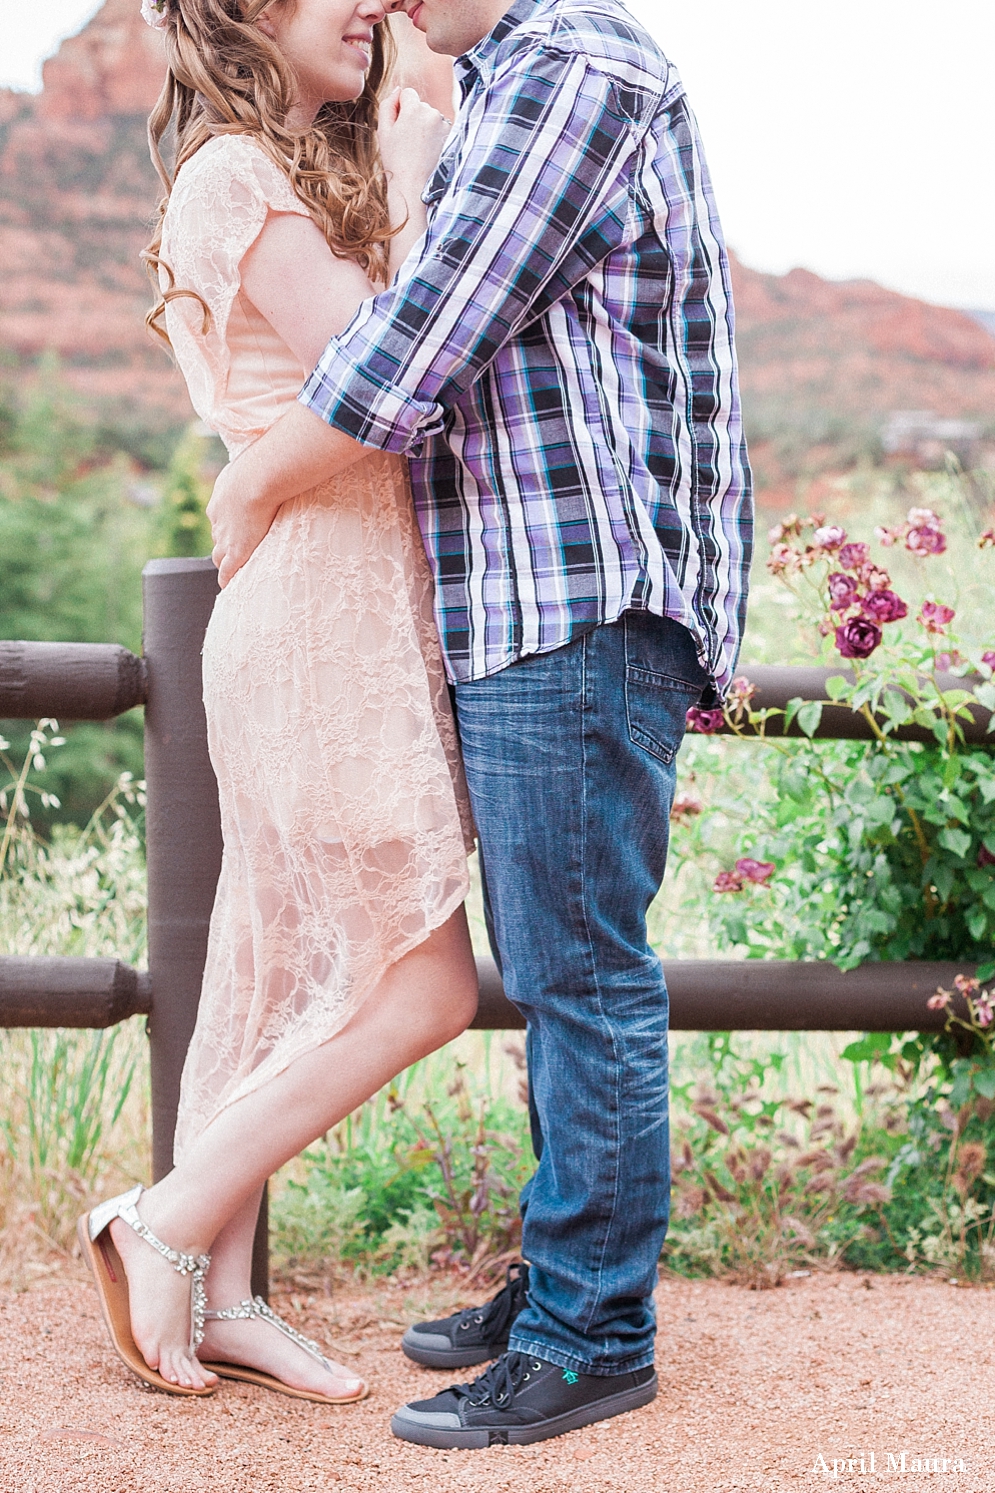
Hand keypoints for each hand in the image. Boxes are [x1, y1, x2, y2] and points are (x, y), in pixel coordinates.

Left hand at [207, 457, 280, 588]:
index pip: (221, 520)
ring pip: (219, 556)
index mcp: (219, 502)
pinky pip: (227, 571)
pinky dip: (227, 579)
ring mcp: (226, 538)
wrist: (256, 480)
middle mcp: (218, 522)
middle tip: (232, 551)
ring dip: (225, 562)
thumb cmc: (258, 467)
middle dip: (224, 544)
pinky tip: (230, 586)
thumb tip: (271, 455)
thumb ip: (256, 466)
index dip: (228, 526)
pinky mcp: (236, 552)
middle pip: (218, 538)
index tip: (236, 528)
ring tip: (233, 571)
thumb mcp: (251, 463)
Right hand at [378, 85, 451, 202]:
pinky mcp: (451, 136)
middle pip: (421, 106)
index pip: (408, 93)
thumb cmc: (396, 160)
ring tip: (419, 149)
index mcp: (414, 108)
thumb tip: (398, 89)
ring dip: (425, 127)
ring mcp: (444, 124)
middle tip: (407, 142)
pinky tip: (429, 152)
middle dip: (414, 118)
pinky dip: (435, 137)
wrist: (415, 185)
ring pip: (431, 117)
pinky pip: (440, 129)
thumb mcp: (384, 131)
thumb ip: (388, 105)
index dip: (401, 108)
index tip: (399, 125)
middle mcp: (432, 112)